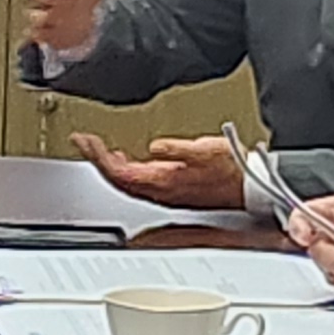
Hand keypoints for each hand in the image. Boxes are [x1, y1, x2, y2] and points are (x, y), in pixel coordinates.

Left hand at [68, 130, 247, 210]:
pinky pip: (138, 182)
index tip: (84, 141)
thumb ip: (177, 150)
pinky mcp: (171, 190)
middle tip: (84, 142)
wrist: (249, 186)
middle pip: (117, 179)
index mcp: (163, 181)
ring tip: (98, 149)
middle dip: (97, 160)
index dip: (97, 158)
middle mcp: (159, 191)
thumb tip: (154, 147)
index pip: (118, 172)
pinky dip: (126, 170)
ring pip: (126, 182)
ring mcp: (164, 193)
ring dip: (110, 166)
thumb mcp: (205, 151)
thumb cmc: (231, 170)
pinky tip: (126, 160)